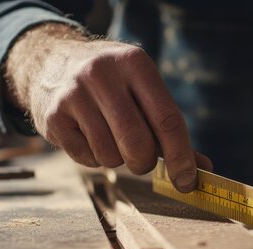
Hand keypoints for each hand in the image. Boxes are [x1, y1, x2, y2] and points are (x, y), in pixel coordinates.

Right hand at [5, 24, 211, 191]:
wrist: (51, 62)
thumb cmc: (111, 85)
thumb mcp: (142, 91)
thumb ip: (170, 129)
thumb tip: (201, 169)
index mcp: (135, 64)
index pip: (167, 119)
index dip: (181, 157)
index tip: (187, 182)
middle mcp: (102, 74)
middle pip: (138, 143)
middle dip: (144, 162)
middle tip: (141, 159)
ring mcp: (74, 93)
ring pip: (111, 155)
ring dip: (116, 159)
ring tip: (108, 136)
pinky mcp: (53, 116)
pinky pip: (86, 158)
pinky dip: (93, 158)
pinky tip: (87, 135)